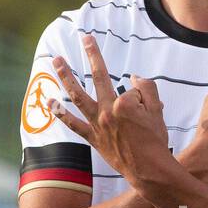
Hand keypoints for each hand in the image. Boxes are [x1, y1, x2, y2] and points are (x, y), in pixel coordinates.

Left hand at [48, 34, 170, 182]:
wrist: (149, 169)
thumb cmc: (155, 140)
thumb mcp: (158, 110)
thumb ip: (147, 88)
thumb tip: (134, 77)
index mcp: (125, 103)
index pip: (130, 88)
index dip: (140, 98)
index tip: (146, 111)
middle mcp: (107, 111)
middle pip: (98, 77)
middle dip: (92, 54)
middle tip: (85, 38)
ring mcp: (97, 124)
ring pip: (78, 95)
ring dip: (66, 76)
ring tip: (56, 61)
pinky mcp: (92, 138)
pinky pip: (72, 124)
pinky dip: (60, 113)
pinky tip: (49, 101)